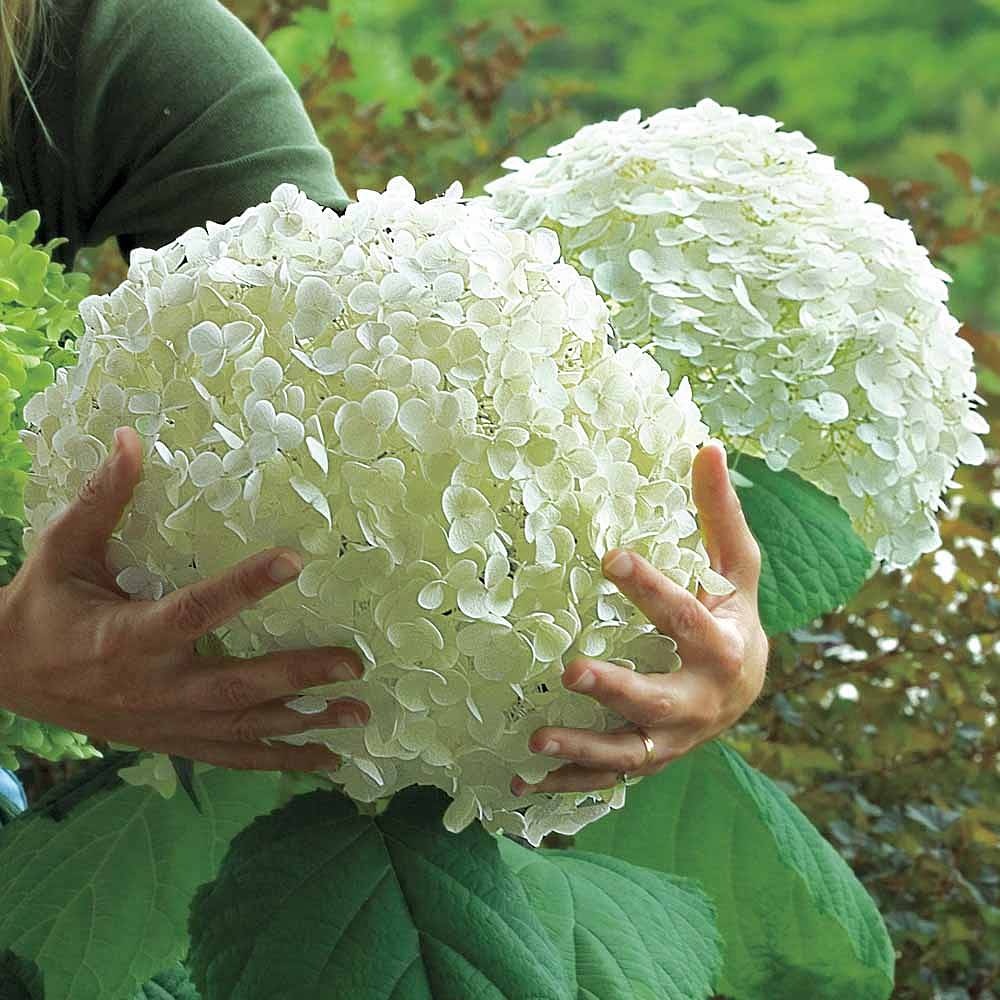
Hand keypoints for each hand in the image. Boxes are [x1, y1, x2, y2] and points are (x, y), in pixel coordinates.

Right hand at [0, 427, 367, 770]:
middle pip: (237, 684)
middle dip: (298, 675)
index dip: (245, 585)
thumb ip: (101, 499)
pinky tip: (326, 762)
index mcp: (129, 636)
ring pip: (245, 728)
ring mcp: (167, 722)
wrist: (5, 677)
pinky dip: (280, 761)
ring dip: (306, 724)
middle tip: (353, 664)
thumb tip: (130, 438)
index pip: (196, 609)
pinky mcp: (172, 741)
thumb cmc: (42, 607)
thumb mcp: (63, 550)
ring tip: (358, 714)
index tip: (295, 559)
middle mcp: (155, 687)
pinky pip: (233, 756)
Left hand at [511, 439, 768, 795]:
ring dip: (582, 750)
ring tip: (535, 741)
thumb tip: (705, 444)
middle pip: (656, 699)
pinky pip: (606, 778)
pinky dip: (565, 786)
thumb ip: (718, 512)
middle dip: (615, 689)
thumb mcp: (736, 565)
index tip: (610, 557)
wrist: (746, 689)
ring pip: (628, 750)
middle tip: (570, 671)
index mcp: (722, 645)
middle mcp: (700, 701)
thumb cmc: (733, 615)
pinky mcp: (649, 759)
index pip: (685, 617)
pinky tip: (517, 784)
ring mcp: (673, 738)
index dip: (650, 589)